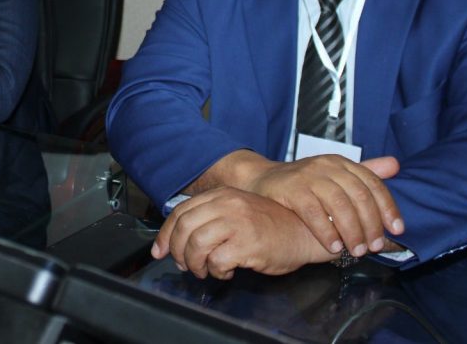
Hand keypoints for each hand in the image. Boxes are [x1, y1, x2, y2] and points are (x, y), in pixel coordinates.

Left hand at [152, 187, 332, 278]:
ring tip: (207, 270)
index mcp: (222, 195)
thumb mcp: (238, 212)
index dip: (165, 234)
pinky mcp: (247, 243)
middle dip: (178, 252)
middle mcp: (228, 204)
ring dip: (196, 264)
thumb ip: (212, 218)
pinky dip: (216, 271)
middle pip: (184, 228)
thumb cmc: (273, 226)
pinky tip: (227, 271)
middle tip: (186, 266)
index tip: (160, 251)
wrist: (306, 233)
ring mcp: (237, 222)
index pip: (181, 212)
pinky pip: (216, 261)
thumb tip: (178, 241)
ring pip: (196, 245)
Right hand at [248, 154, 402, 257]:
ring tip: (356, 251)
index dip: (387, 208)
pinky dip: (326, 232)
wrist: (262, 180)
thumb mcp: (334, 174)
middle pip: (359, 195)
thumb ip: (364, 171)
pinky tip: (333, 247)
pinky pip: (313, 212)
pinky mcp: (291, 188)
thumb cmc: (303, 183)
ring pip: (339, 205)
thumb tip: (396, 165)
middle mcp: (327, 165)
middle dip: (371, 225)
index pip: (372, 183)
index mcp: (341, 163)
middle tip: (374, 247)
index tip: (396, 230)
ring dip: (352, 231)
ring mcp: (308, 175)